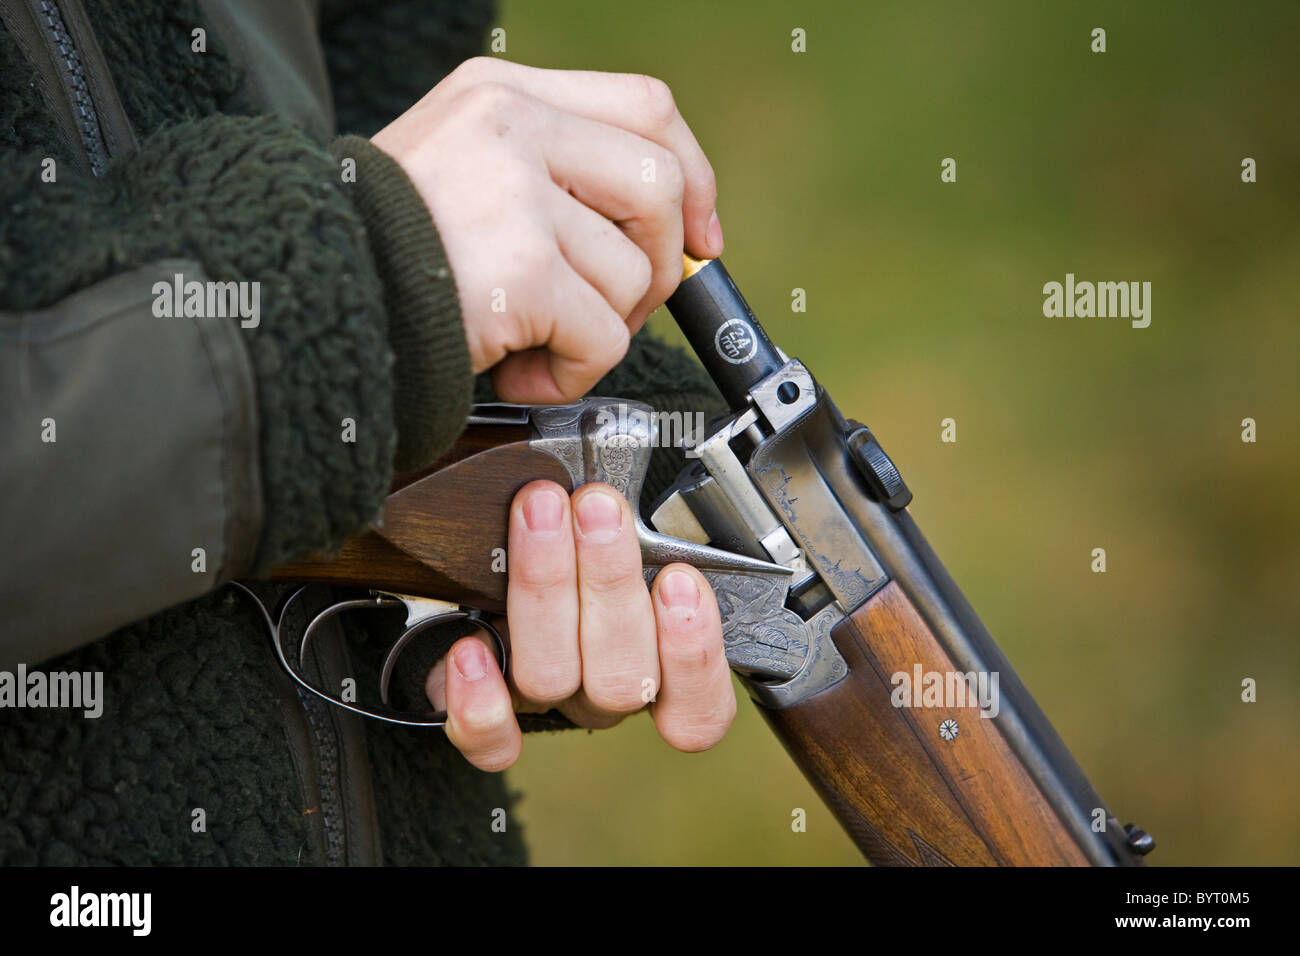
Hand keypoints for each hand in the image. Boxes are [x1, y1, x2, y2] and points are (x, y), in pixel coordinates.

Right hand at [371, 56, 723, 402]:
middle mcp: (510, 126)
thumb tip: (667, 227)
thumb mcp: (457, 170)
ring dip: (600, 331)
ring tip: (534, 344)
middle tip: (606, 309)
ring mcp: (515, 194)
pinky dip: (572, 373)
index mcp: (501, 95)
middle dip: (656, 265)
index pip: (645, 108)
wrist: (300, 298)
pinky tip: (518, 368)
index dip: (691, 176)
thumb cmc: (376, 253)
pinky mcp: (519, 270)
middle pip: (658, 185)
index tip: (699, 235)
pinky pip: (602, 336)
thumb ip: (549, 174)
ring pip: (633, 273)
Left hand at [424, 480, 734, 770]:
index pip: (699, 707)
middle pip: (623, 678)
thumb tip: (626, 463)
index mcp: (658, 667)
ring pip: (553, 680)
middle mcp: (605, 693)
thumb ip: (635, 520)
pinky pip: (490, 739)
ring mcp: (547, 706)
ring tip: (539, 512)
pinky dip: (481, 700)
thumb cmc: (573, 539)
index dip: (693, 653)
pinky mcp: (488, 720)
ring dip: (545, 589)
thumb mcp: (621, 526)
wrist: (487, 566)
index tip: (680, 578)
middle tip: (596, 506)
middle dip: (609, 581)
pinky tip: (470, 646)